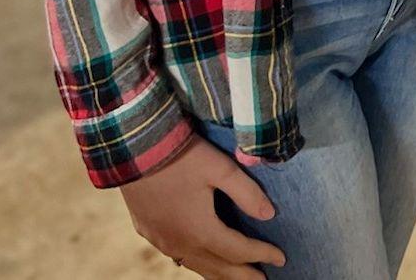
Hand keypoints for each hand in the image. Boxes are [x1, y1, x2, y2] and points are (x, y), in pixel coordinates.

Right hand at [120, 135, 284, 276]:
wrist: (134, 149)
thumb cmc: (181, 156)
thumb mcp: (220, 168)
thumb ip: (246, 192)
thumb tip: (270, 214)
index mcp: (201, 231)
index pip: (239, 251)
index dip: (262, 254)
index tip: (281, 258)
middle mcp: (181, 243)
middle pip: (218, 268)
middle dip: (243, 276)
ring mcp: (162, 240)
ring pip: (196, 266)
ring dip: (219, 274)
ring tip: (236, 277)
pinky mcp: (148, 231)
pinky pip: (177, 256)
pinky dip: (195, 263)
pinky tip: (198, 261)